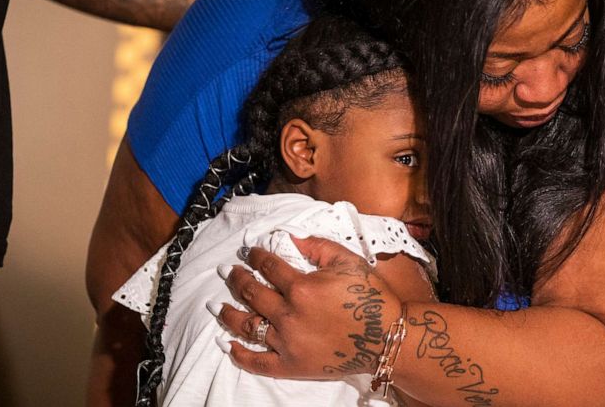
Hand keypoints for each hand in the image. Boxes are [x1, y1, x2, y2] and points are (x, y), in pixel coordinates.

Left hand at [215, 237, 403, 379]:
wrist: (387, 338)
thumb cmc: (371, 297)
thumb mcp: (348, 261)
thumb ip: (317, 246)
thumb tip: (289, 239)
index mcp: (302, 287)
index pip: (269, 266)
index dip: (256, 256)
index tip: (249, 252)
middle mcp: (289, 315)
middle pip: (252, 293)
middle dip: (237, 278)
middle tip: (228, 271)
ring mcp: (287, 342)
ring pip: (248, 326)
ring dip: (229, 313)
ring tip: (217, 306)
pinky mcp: (291, 365)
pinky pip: (258, 362)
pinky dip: (239, 354)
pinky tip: (227, 344)